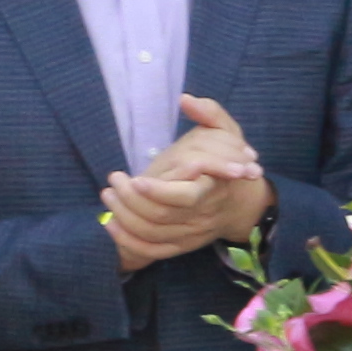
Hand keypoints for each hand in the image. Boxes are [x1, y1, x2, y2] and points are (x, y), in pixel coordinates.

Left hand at [103, 96, 267, 270]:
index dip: (159, 191)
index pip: (188, 196)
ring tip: (109, 194)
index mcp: (215, 187)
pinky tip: (110, 223)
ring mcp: (193, 232)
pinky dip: (128, 241)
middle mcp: (204, 214)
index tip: (135, 178)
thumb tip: (186, 99)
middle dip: (131, 200)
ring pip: (153, 234)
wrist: (242, 203)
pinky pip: (152, 251)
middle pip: (163, 217)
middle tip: (114, 181)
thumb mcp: (228, 133)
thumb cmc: (230, 163)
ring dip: (125, 216)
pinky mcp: (182, 245)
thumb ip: (211, 114)